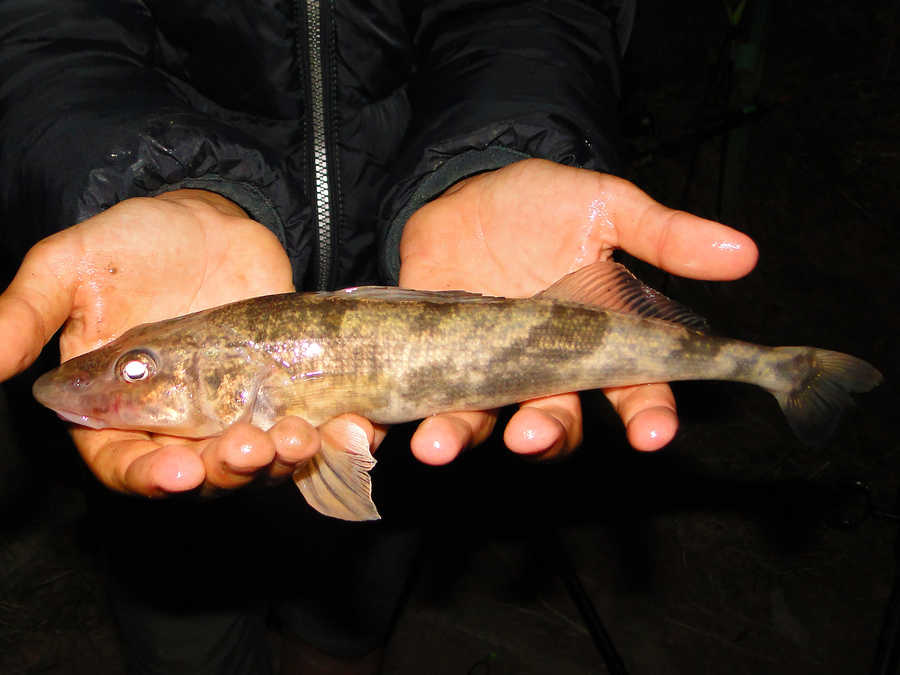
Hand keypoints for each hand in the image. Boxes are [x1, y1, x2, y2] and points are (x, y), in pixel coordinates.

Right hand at [0, 190, 325, 496]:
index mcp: (117, 411)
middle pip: (200, 476)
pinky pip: (303, 427)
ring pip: (256, 461)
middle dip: (227, 471)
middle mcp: (176, 424)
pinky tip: (344, 427)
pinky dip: (326, 437)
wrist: (206, 219)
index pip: (124, 465)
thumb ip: (26, 314)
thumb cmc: (132, 243)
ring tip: (297, 438)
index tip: (178, 469)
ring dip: (278, 461)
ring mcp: (233, 411)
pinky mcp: (282, 392)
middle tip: (251, 448)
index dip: (149, 477)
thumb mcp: (70, 267)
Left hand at [399, 158, 757, 461]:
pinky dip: (394, 419)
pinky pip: (416, 399)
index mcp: (594, 342)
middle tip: (531, 436)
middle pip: (554, 421)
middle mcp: (541, 368)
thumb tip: (745, 252)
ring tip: (439, 445)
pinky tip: (371, 426)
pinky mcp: (429, 359)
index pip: (634, 391)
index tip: (652, 433)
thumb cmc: (544, 202)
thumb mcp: (606, 205)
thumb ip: (665, 234)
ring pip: (483, 420)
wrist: (467, 187)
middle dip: (545, 434)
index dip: (648, 415)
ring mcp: (483, 368)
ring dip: (463, 436)